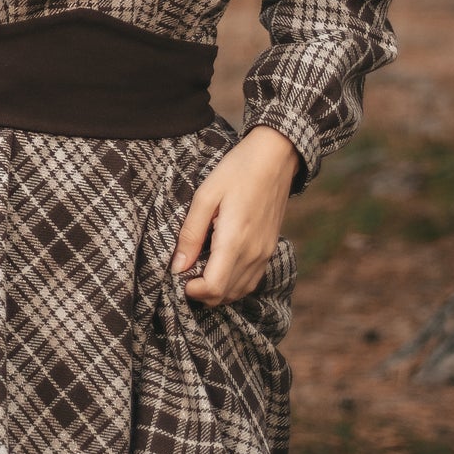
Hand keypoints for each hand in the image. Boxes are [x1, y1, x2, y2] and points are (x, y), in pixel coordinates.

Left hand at [171, 126, 300, 307]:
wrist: (275, 158)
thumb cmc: (236, 171)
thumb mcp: (205, 196)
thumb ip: (190, 234)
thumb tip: (177, 267)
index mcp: (235, 241)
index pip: (215, 288)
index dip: (193, 291)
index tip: (179, 277)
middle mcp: (254, 253)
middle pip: (225, 295)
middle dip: (201, 293)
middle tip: (184, 274)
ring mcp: (265, 254)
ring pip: (239, 291)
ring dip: (216, 291)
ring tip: (198, 272)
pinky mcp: (270, 249)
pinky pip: (250, 280)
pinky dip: (232, 284)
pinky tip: (218, 268)